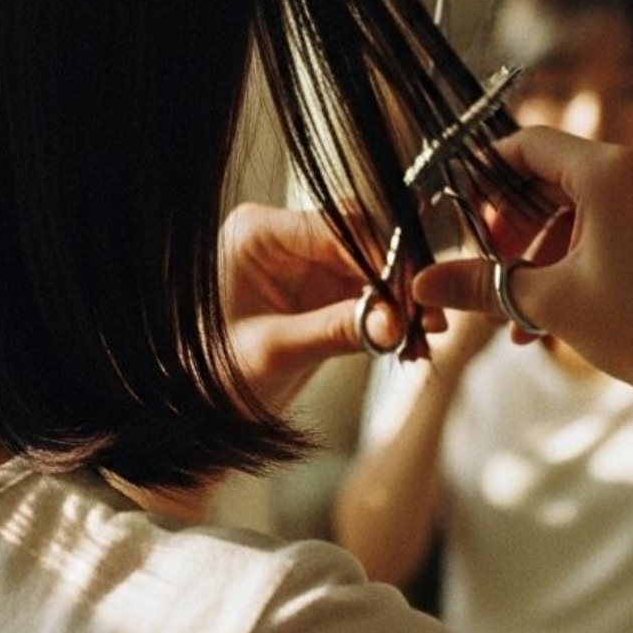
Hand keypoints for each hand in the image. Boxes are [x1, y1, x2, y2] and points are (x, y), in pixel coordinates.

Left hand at [219, 202, 423, 412]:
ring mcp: (307, 261)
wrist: (204, 405)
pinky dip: (392, 321)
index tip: (408, 300)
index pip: (336, 226)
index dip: (380, 260)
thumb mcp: (275, 351)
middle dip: (398, 284)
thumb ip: (333, 331)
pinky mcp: (324, 289)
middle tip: (428, 322)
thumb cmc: (216, 373)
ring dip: (402, 305)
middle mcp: (284, 236)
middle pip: (362, 241)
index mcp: (257, 232)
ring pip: (375, 268)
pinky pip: (373, 295)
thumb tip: (394, 324)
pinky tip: (409, 348)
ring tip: (422, 343)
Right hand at [412, 127, 632, 416]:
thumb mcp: (550, 304)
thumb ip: (481, 285)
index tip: (468, 205)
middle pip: (565, 175)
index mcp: (614, 174)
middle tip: (496, 266)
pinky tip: (579, 299)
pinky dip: (601, 247)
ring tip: (533, 309)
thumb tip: (423, 284)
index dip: (490, 171)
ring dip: (558, 248)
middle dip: (523, 225)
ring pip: (600, 204)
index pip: (533, 144)